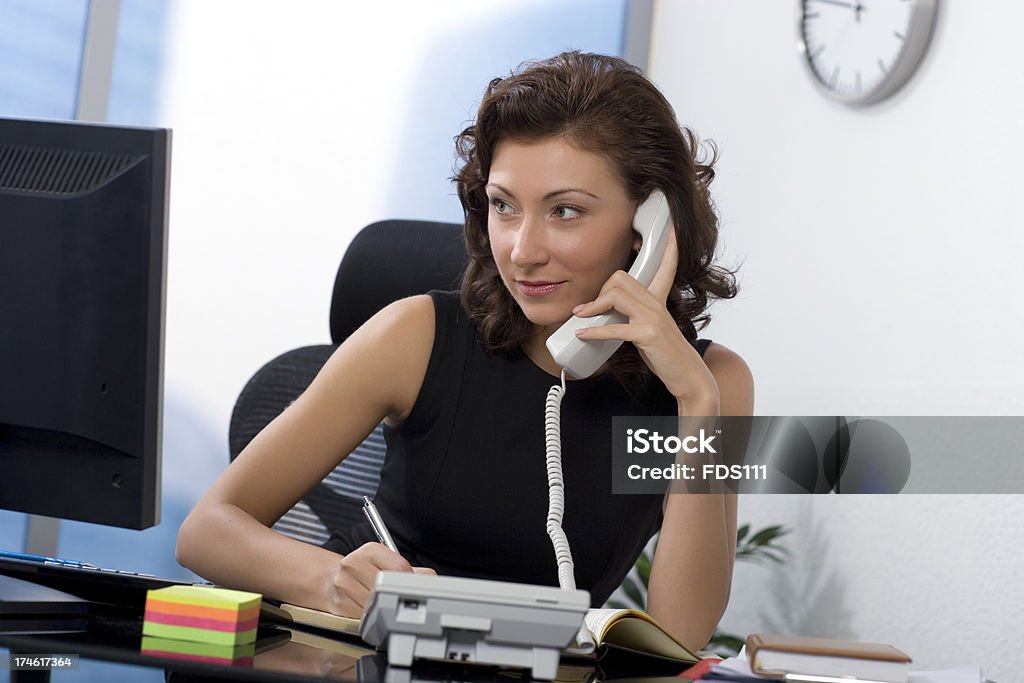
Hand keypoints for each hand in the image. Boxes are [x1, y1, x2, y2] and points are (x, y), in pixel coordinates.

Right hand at [325, 542, 435, 616]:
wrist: (332, 579)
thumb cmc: (366, 571)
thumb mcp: (388, 562)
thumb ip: (413, 571)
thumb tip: (432, 582)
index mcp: (370, 550)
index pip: (398, 568)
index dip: (409, 581)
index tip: (410, 587)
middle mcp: (353, 564)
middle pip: (387, 587)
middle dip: (396, 596)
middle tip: (399, 599)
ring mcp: (344, 584)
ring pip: (376, 604)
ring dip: (383, 609)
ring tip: (382, 603)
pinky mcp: (339, 604)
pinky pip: (363, 617)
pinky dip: (371, 618)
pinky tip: (370, 610)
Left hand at [571, 229, 718, 411]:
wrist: (687, 376)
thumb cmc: (666, 355)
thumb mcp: (649, 329)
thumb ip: (633, 316)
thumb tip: (606, 315)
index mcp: (659, 299)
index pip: (666, 266)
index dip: (669, 246)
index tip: (671, 227)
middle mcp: (657, 303)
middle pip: (621, 279)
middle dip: (600, 292)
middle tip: (590, 308)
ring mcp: (653, 318)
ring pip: (616, 295)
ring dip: (594, 307)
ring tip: (581, 316)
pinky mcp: (648, 334)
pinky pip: (614, 328)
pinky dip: (594, 331)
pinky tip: (583, 334)